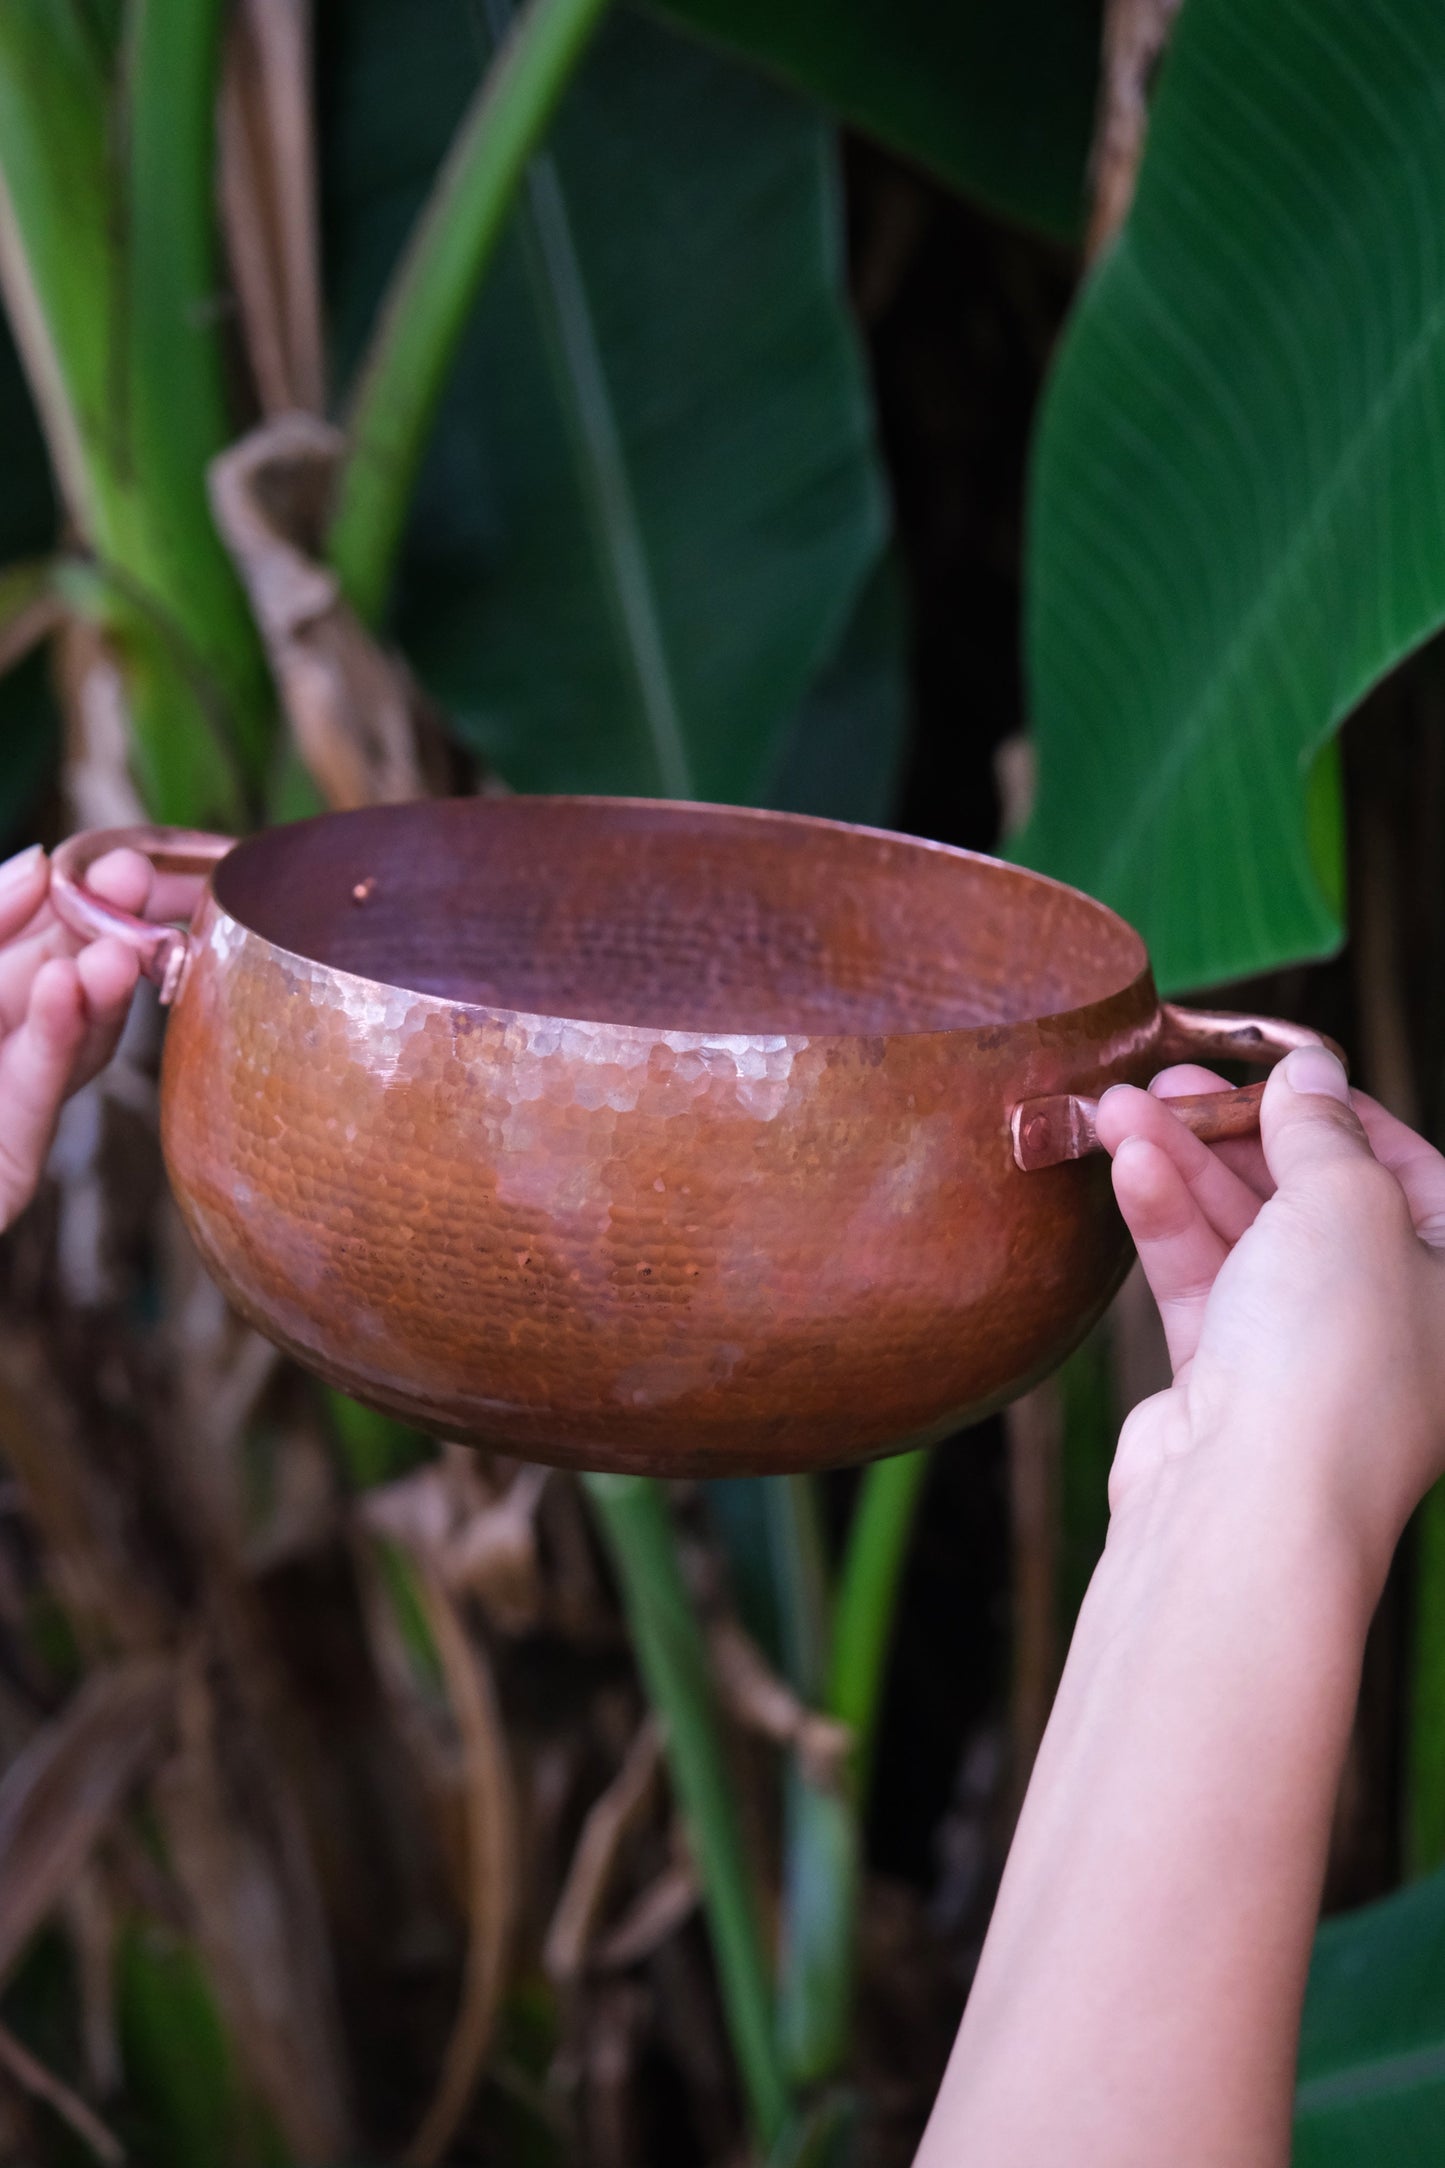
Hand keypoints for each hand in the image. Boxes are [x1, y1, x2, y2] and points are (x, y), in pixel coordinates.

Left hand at [0, 841, 157, 1229]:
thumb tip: (38, 866)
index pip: (18, 942)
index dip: (60, 902)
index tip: (103, 862)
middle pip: (59, 982)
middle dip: (101, 932)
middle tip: (140, 884)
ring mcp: (5, 1109)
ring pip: (68, 1037)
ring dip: (100, 987)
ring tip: (121, 945)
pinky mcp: (14, 1165)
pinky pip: (41, 1092)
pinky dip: (59, 1039)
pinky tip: (70, 988)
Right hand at [1096, 1047, 1444, 1585]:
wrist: (1250, 1507)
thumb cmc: (1333, 1359)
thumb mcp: (1346, 1202)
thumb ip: (1321, 1127)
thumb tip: (1311, 1069)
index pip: (1406, 1167)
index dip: (1334, 1108)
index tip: (1269, 1064)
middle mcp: (1393, 1323)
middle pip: (1312, 1198)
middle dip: (1235, 1132)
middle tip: (1171, 1080)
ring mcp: (1308, 1356)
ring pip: (1244, 1236)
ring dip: (1182, 1166)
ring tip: (1118, 1109)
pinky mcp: (1229, 1384)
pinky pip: (1201, 1283)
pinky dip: (1165, 1222)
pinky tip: (1128, 1167)